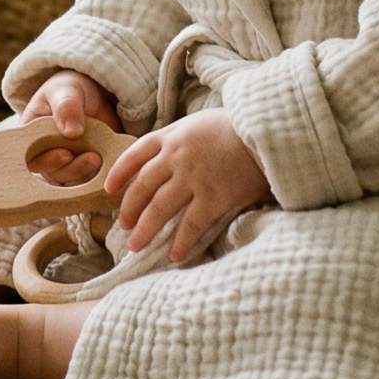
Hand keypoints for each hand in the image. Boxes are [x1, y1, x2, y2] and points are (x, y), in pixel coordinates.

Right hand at [19, 70, 119, 186]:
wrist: (93, 95)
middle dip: (72, 169)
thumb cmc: (70, 90)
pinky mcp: (85, 169)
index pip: (31, 157)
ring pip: (72, 180)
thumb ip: (66, 106)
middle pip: (53, 173)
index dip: (47, 160)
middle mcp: (45, 154)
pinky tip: (109, 165)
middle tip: (92, 158)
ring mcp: (65, 164)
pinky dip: (99, 175)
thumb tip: (71, 132)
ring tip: (100, 159)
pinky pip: (89, 180)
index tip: (65, 153)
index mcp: (30, 136)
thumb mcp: (65, 90)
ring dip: (86, 173)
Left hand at [105, 109, 272, 263]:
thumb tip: (167, 159)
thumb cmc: (238, 125)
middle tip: (123, 226)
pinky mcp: (214, 197)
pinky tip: (174, 255)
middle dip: (129, 209)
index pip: (134, 155)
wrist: (268, 128)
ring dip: (145, 230)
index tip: (109, 189)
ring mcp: (193, 178)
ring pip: (159, 209)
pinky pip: (191, 224)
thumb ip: (181, 139)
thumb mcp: (200, 123)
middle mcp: (176, 157)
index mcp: (171, 136)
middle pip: (142, 187)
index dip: (119, 174)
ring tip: (136, 245)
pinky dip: (181, 242)